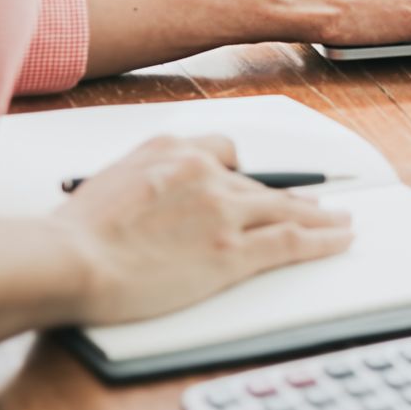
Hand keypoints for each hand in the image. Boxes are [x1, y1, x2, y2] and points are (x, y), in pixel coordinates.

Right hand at [52, 134, 353, 323]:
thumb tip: (158, 194)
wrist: (69, 260)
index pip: (224, 151)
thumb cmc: (74, 235)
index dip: (247, 171)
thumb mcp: (108, 181)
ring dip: (321, 216)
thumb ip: (145, 179)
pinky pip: (292, 239)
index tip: (260, 181)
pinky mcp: (232, 251)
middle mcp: (203, 172)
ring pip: (287, 208)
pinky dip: (323, 239)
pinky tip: (339, 239)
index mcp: (170, 149)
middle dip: (291, 197)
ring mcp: (222, 211)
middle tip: (315, 204)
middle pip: (261, 184)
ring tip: (341, 222)